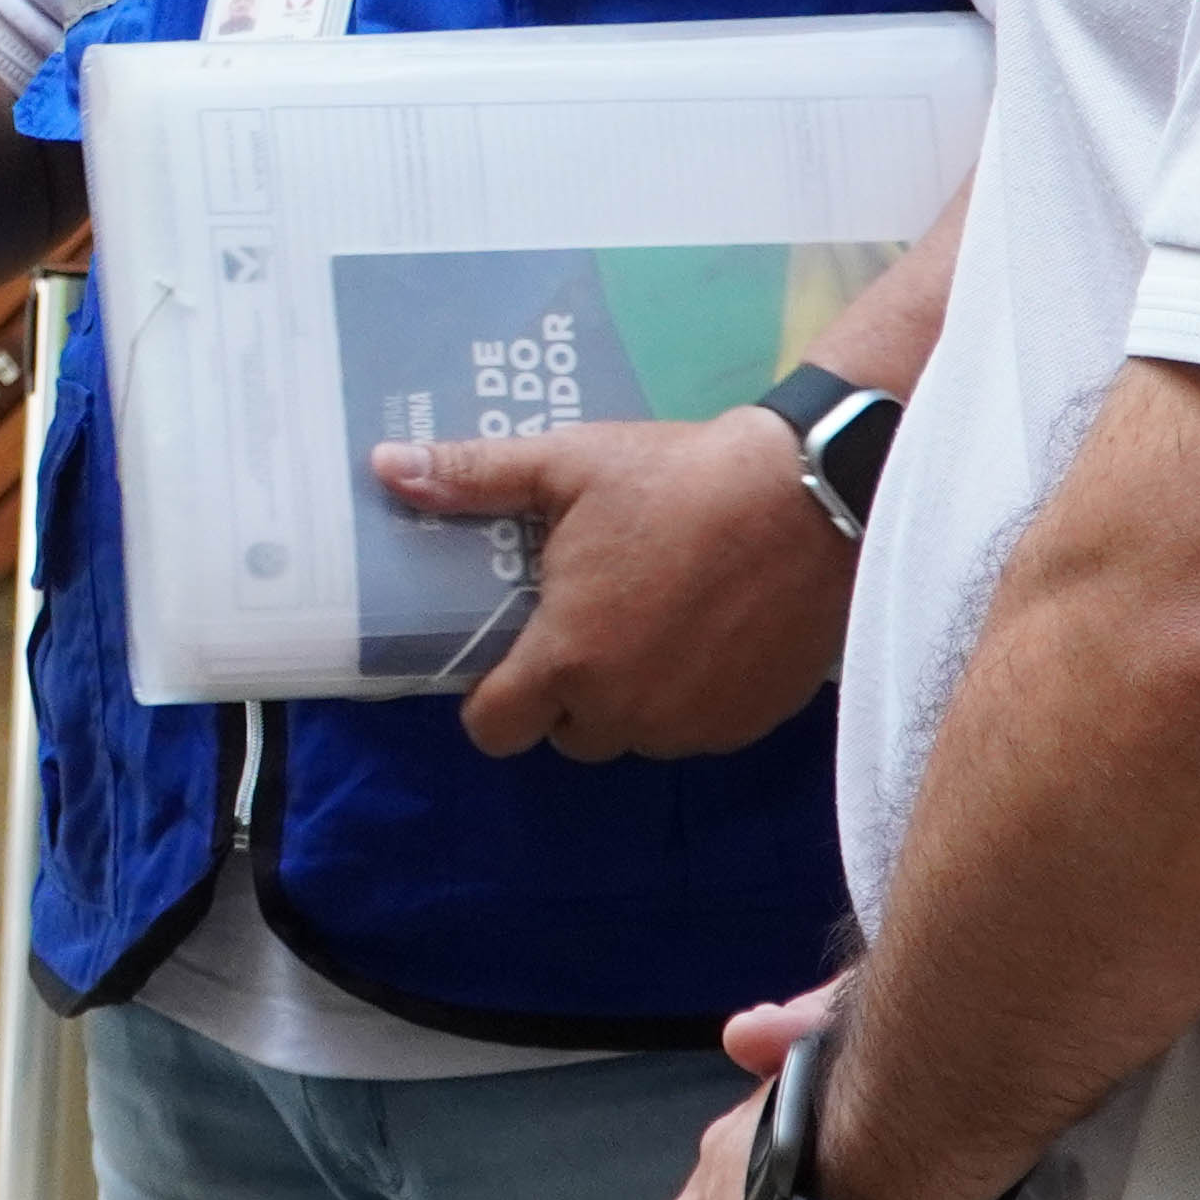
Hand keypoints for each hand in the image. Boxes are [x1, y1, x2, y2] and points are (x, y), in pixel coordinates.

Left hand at [383, 410, 855, 762]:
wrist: (812, 496)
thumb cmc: (677, 479)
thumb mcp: (568, 466)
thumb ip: (475, 478)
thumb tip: (386, 468)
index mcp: (567, 659)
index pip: (494, 729)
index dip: (493, 699)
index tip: (511, 658)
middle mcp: (623, 710)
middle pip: (567, 733)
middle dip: (568, 690)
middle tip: (593, 619)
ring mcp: (691, 724)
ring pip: (634, 733)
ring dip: (630, 696)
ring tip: (653, 618)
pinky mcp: (748, 722)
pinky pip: (696, 729)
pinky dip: (692, 696)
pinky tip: (708, 632)